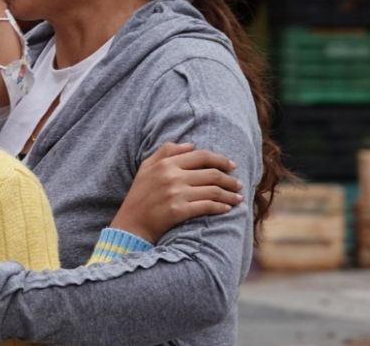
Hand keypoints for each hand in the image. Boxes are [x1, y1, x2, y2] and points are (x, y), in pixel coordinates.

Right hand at [111, 143, 242, 243]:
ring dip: (229, 194)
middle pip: (211, 174)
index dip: (220, 159)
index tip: (231, 165)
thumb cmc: (139, 195)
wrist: (131, 224)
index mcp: (165, 163)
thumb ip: (166, 151)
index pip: (201, 156)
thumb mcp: (146, 167)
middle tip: (239, 184)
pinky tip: (227, 209)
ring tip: (238, 198)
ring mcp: (176, 194)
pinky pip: (207, 206)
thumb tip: (191, 145)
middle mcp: (172, 176)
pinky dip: (220, 207)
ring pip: (213, 190)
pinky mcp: (178, 211)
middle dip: (230, 179)